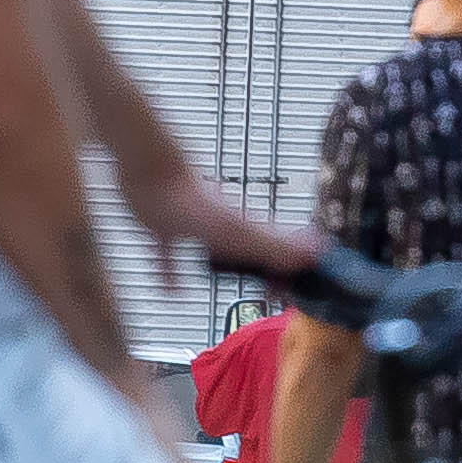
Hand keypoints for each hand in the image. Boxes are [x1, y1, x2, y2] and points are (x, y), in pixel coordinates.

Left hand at [149, 175, 309, 281]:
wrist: (149, 169)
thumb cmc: (190, 199)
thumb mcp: (235, 230)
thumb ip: (272, 244)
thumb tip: (312, 254)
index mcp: (246, 229)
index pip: (281, 251)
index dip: (294, 270)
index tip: (300, 290)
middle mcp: (226, 228)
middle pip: (254, 254)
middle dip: (269, 272)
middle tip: (277, 292)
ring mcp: (195, 228)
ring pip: (220, 254)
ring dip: (232, 270)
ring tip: (241, 286)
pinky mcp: (165, 229)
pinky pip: (171, 257)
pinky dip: (173, 276)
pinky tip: (173, 293)